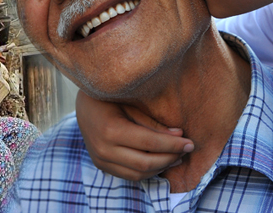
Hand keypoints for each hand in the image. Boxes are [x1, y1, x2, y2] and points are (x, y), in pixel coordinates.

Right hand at [76, 90, 193, 180]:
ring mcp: (100, 160)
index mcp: (111, 130)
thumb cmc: (108, 98)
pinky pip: (128, 175)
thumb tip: (179, 135)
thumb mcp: (130, 105)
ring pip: (138, 173)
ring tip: (176, 156)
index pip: (150, 143)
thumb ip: (152, 123)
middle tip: (186, 149)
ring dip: (161, 167)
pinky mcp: (100, 165)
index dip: (173, 145)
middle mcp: (103, 149)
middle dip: (170, 158)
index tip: (190, 142)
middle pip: (145, 162)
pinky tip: (159, 161)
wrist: (82, 104)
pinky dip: (147, 171)